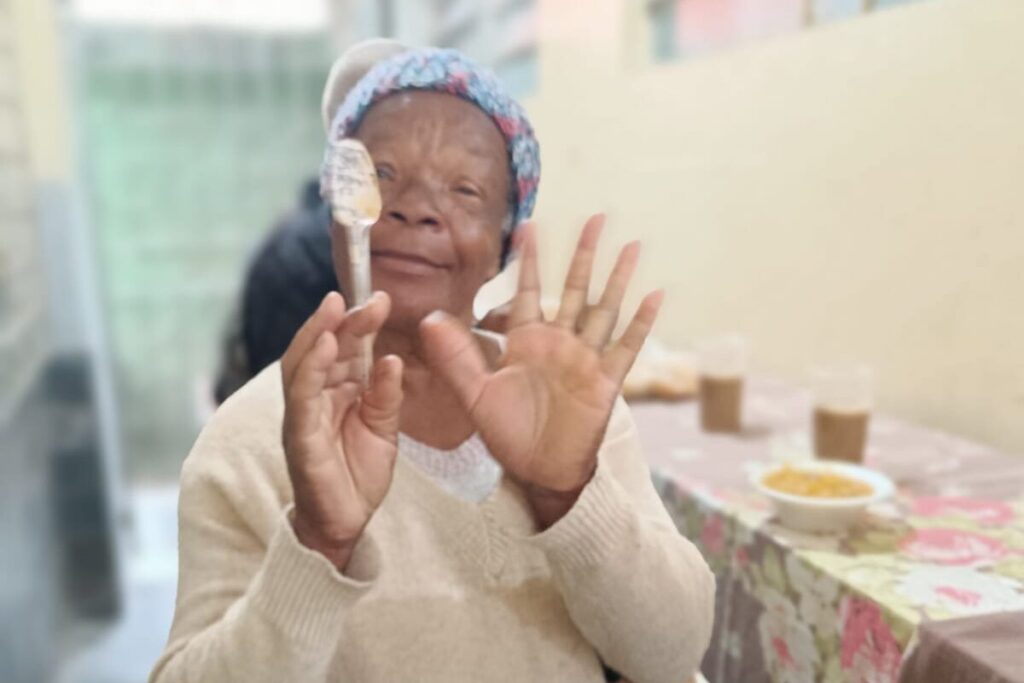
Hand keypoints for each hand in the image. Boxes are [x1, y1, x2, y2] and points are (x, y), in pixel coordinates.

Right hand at [281, 291, 403, 568]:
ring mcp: (303, 415)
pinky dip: (312, 370)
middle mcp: (315, 397)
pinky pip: (301, 397)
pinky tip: (326, 349)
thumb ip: (385, 393)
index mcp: (336, 391)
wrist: (346, 523)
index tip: (381, 299)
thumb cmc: (358, 473)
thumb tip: (391, 358)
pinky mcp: (299, 436)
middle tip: (361, 295)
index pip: (344, 348)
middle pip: (321, 348)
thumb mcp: (383, 427)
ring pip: (302, 364)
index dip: (358, 322)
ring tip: (335, 309)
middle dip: (339, 319)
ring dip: (318, 334)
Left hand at [420, 215, 662, 526]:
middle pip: (575, 288)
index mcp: (526, 341)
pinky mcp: (606, 380)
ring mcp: (586, 359)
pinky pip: (627, 346)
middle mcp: (559, 342)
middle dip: (585, 254)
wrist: (539, 470)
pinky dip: (642, 323)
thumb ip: (456, 356)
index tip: (530, 225)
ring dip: (618, 278)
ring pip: (605, 309)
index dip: (530, 259)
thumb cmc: (508, 433)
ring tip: (632, 246)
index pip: (529, 290)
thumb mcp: (475, 394)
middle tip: (596, 217)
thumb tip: (430, 318)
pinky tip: (655, 295)